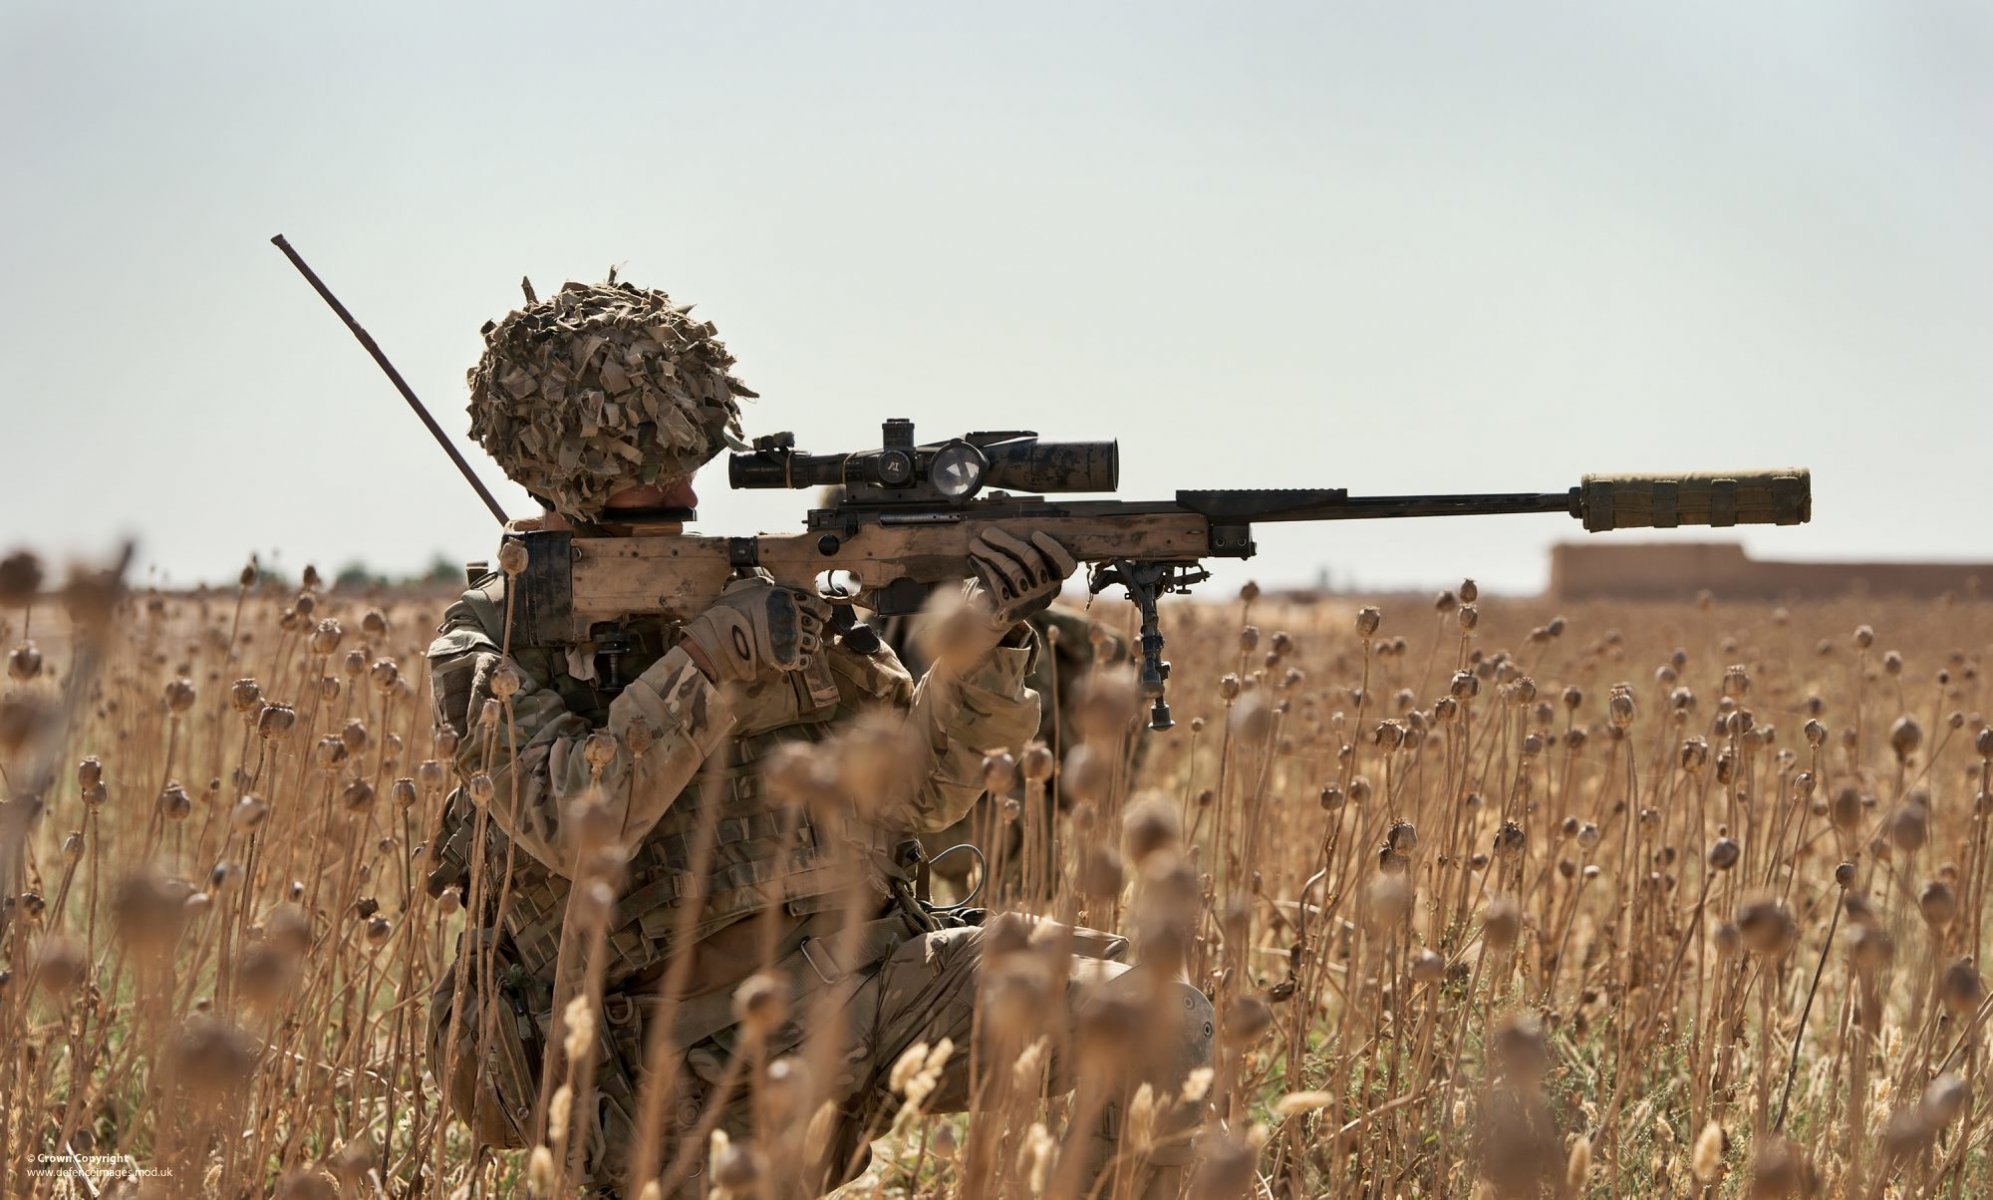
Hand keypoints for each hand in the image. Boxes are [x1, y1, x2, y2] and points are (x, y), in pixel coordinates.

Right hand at [679, 578, 828, 683]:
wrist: (715, 639)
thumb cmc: (726, 611)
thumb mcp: (744, 587)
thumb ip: (761, 584)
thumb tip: (768, 582)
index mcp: (786, 597)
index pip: (819, 606)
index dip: (818, 613)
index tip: (814, 617)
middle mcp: (793, 615)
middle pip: (816, 626)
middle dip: (810, 630)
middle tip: (798, 633)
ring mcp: (791, 637)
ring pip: (813, 644)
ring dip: (806, 646)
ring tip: (792, 646)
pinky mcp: (787, 658)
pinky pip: (804, 661)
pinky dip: (800, 661)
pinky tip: (791, 659)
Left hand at [966, 529, 1078, 629]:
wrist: (990, 612)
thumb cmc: (1006, 580)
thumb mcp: (1017, 564)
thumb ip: (1022, 547)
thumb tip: (1012, 520)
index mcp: (1055, 580)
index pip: (1065, 564)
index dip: (1052, 548)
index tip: (1035, 534)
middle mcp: (1047, 593)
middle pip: (1032, 560)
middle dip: (1007, 542)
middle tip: (987, 532)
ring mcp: (1030, 603)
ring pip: (1013, 570)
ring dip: (991, 553)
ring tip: (976, 544)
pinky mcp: (1011, 611)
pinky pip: (998, 583)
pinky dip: (984, 568)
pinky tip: (974, 559)